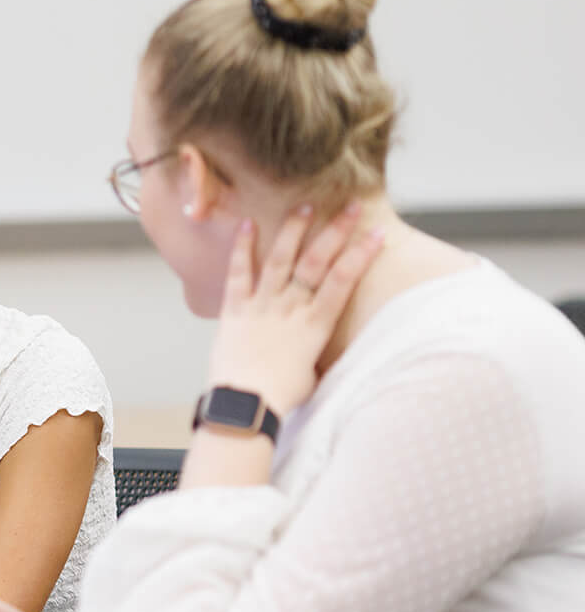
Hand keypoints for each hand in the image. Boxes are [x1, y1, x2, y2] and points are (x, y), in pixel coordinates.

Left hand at [206, 202, 385, 416]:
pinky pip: (238, 274)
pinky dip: (242, 248)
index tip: (377, 233)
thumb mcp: (313, 373)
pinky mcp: (234, 311)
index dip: (361, 255)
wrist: (244, 405)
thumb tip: (321, 345)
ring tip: (305, 205)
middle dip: (336, 231)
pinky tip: (247, 224)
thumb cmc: (281, 397)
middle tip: (352, 205)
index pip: (343, 282)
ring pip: (279, 260)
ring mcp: (261, 307)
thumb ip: (317, 350)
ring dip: (293, 230)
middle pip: (317, 263)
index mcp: (315, 326)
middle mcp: (290, 310)